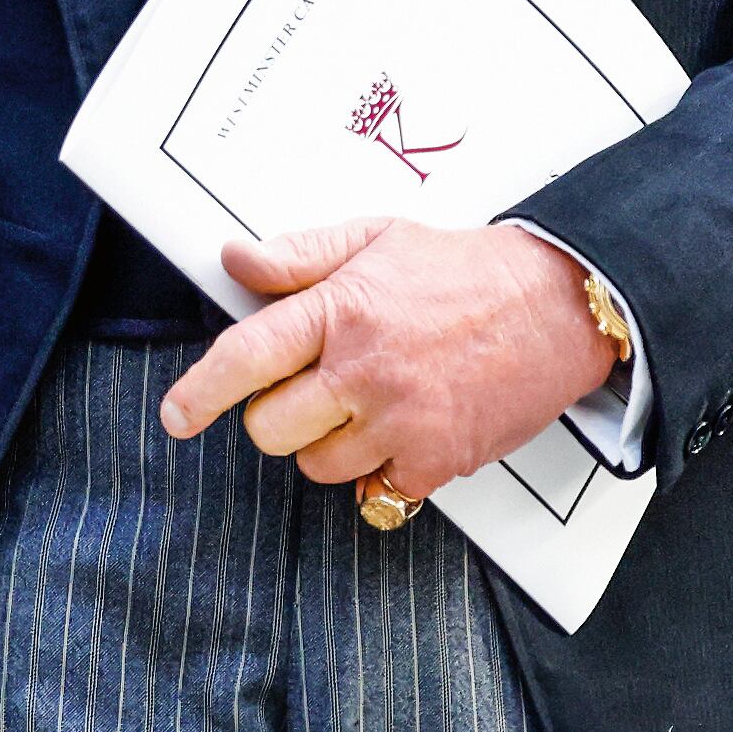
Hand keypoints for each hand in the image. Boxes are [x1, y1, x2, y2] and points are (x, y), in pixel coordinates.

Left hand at [161, 219, 616, 506]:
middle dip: (276, 412)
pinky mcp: (436, 462)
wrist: (556, 306)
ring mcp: (401, 423)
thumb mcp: (372, 238)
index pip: (247, 356)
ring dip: (326, 441)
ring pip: (315, 464)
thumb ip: (297, 256)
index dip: (200, 390)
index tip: (176, 415)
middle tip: (311, 385)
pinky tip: (398, 430)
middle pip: (270, 428)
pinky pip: (373, 493)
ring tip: (364, 401)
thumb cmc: (464, 270)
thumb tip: (236, 261)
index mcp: (341, 310)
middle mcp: (364, 371)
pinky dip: (376, 472)